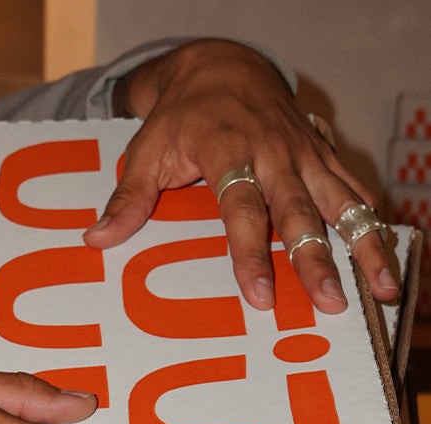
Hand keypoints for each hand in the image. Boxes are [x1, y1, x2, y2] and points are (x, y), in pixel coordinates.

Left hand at [84, 39, 396, 312]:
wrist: (223, 65)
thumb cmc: (181, 116)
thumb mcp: (147, 150)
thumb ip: (128, 198)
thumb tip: (96, 240)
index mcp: (230, 152)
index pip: (243, 210)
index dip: (253, 254)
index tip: (260, 296)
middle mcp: (275, 154)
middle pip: (301, 213)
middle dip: (317, 260)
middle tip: (330, 303)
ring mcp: (305, 155)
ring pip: (343, 202)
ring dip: (365, 245)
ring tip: (382, 288)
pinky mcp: (323, 156)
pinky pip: (355, 189)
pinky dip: (372, 221)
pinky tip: (382, 258)